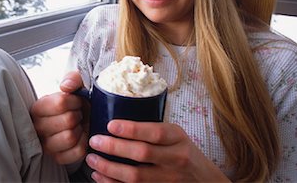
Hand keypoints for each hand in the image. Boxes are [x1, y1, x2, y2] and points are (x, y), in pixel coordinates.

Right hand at [30, 71, 89, 164]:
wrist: (84, 117)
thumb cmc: (77, 101)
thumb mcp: (76, 83)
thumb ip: (73, 78)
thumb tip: (66, 86)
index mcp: (38, 108)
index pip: (61, 103)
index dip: (75, 101)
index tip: (77, 101)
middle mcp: (37, 128)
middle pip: (68, 121)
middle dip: (79, 115)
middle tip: (78, 113)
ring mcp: (46, 145)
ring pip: (70, 137)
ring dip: (80, 129)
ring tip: (78, 125)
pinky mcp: (58, 158)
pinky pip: (77, 151)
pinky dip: (84, 143)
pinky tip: (81, 136)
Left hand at [86, 120, 229, 181]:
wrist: (204, 181)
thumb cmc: (184, 152)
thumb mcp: (176, 136)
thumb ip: (154, 130)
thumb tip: (117, 119)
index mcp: (178, 139)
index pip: (155, 133)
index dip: (131, 129)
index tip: (110, 124)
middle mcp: (175, 159)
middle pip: (142, 154)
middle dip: (114, 147)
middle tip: (95, 140)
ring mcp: (168, 180)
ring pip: (135, 177)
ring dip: (109, 168)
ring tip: (92, 160)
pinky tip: (100, 176)